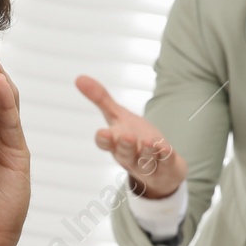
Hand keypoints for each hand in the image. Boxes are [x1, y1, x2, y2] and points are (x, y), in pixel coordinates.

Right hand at [75, 76, 185, 199]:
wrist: (160, 167)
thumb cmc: (135, 139)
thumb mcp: (118, 116)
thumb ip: (101, 99)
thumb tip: (79, 78)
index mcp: (115, 144)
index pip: (105, 144)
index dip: (104, 139)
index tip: (102, 132)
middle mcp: (129, 156)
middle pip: (124, 153)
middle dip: (125, 145)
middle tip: (126, 136)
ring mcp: (147, 165)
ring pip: (145, 161)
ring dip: (147, 152)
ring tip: (150, 142)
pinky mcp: (166, 167)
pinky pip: (166, 163)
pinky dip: (166, 157)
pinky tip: (166, 149)